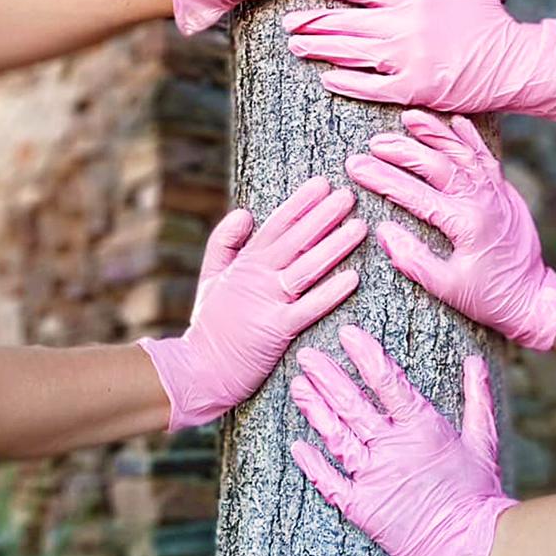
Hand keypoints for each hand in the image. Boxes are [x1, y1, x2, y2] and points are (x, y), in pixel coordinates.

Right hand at [139, 179, 366, 430]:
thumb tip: (244, 212)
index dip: (300, 203)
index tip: (322, 183)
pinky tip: (353, 277)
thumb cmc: (210, 325)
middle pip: (297, 240)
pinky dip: (330, 293)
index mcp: (246, 262)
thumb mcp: (211, 276)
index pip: (277, 225)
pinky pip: (310, 308)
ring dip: (334, 247)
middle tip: (349, 195)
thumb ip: (224, 242)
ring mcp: (269, 303)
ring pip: (307, 268)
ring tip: (359, 227)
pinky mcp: (278, 331)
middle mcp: (260, 277)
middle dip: (324, 216)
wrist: (196, 371)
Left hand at [283, 0, 555, 117]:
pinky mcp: (414, 88)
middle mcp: (406, 25)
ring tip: (296, 46)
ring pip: (353, 51)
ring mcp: (408, 58)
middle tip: (287, 22)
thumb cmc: (493, 23)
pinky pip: (371, 86)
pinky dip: (347, 81)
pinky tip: (327, 77)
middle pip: (348, 21)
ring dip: (321, 48)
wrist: (515, 64)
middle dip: (315, 21)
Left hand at [290, 325, 516, 555]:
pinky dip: (312, 465)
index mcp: (422, 427)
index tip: (347, 333)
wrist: (473, 548)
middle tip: (305, 355)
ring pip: (337, 437)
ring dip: (315, 411)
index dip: (366, 354)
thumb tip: (474, 361)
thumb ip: (476, 397)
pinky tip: (296, 446)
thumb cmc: (480, 494)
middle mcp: (394, 448)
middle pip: (353, 405)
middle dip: (327, 376)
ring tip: (297, 386)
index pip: (388, 381)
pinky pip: (331, 483)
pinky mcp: (364, 509)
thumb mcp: (483, 440)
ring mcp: (376, 478)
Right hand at [348, 110, 555, 349]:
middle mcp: (482, 200)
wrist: (533, 298)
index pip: (414, 194)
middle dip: (402, 150)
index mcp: (465, 224)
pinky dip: (469, 137)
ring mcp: (496, 191)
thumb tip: (384, 231)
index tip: (355, 167)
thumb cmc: (488, 297)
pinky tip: (454, 122)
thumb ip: (414, 260)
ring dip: (435, 133)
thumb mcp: (447, 288)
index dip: (382, 178)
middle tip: (374, 143)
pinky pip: (485, 156)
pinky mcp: (504, 190)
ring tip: (408, 117)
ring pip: (462, 151)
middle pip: (437, 163)